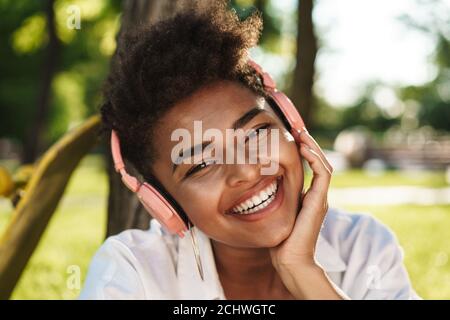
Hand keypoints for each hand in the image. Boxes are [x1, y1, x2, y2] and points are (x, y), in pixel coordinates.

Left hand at [270, 127, 332, 268]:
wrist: (290, 259)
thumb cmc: (280, 240)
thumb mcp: (276, 212)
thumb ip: (275, 199)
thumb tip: (258, 185)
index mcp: (309, 197)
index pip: (312, 167)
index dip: (304, 151)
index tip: (293, 137)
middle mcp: (318, 195)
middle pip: (320, 162)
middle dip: (310, 144)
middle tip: (299, 128)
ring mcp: (320, 198)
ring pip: (324, 164)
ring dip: (314, 147)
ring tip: (302, 134)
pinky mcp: (320, 201)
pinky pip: (323, 174)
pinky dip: (315, 159)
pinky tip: (304, 149)